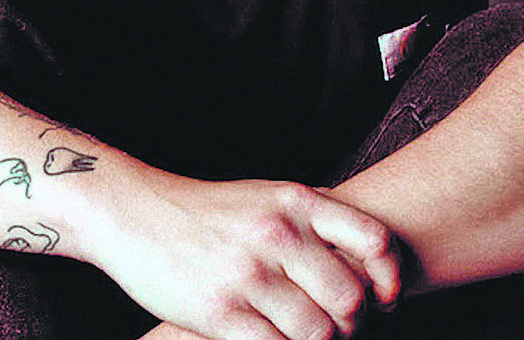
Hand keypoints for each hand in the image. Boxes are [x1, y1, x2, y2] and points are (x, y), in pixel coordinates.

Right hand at [73, 165, 400, 339]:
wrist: (134, 214)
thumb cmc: (208, 213)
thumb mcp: (267, 198)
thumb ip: (314, 225)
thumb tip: (370, 275)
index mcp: (296, 202)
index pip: (374, 242)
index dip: (389, 278)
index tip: (384, 298)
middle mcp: (277, 234)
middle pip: (351, 300)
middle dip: (352, 324)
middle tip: (338, 328)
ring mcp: (248, 275)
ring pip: (318, 333)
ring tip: (304, 337)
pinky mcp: (220, 312)